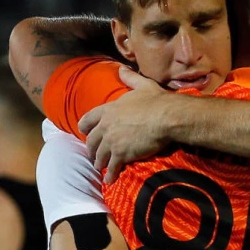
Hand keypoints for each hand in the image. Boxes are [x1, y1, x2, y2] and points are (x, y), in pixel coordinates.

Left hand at [79, 67, 174, 182]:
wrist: (166, 117)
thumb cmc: (157, 101)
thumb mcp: (142, 85)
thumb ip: (129, 78)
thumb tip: (121, 69)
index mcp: (109, 109)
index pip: (88, 119)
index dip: (84, 127)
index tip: (83, 132)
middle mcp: (106, 126)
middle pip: (92, 141)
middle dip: (91, 149)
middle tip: (93, 155)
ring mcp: (112, 141)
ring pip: (100, 156)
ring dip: (99, 163)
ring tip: (101, 168)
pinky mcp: (121, 154)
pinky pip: (112, 167)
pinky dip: (110, 175)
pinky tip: (109, 180)